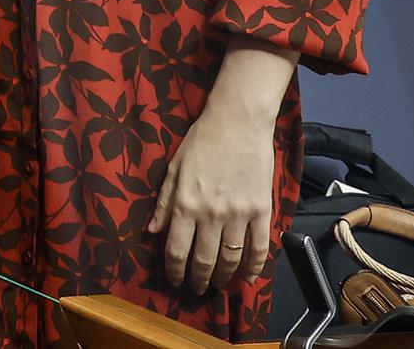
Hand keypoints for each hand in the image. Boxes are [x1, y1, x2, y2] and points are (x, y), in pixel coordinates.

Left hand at [149, 102, 275, 292]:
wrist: (238, 123)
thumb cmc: (201, 141)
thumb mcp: (173, 169)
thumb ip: (164, 203)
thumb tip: (152, 231)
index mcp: (185, 204)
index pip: (177, 250)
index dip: (175, 271)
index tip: (175, 281)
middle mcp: (210, 215)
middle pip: (204, 260)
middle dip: (198, 280)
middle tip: (196, 290)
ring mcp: (238, 215)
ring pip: (231, 258)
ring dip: (224, 277)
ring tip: (219, 286)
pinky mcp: (261, 211)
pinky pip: (259, 246)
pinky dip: (255, 266)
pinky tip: (249, 278)